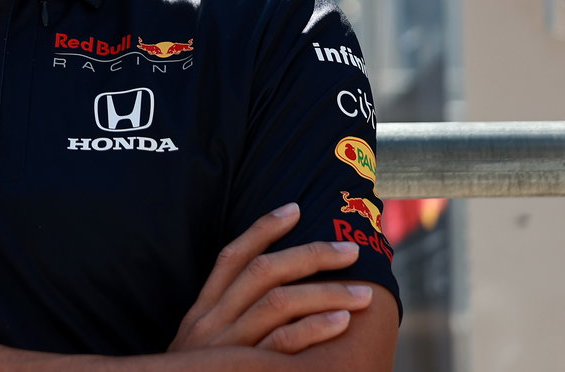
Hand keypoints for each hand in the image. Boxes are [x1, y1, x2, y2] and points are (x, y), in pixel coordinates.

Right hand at [169, 202, 373, 354]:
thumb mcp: (200, 347)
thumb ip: (226, 322)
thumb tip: (270, 298)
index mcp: (203, 311)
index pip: (231, 258)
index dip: (262, 229)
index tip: (295, 208)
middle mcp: (212, 322)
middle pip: (262, 272)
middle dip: (310, 255)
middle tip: (351, 249)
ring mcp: (228, 348)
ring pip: (278, 303)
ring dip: (326, 291)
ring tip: (364, 292)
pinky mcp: (244, 370)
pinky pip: (283, 345)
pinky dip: (315, 329)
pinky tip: (343, 321)